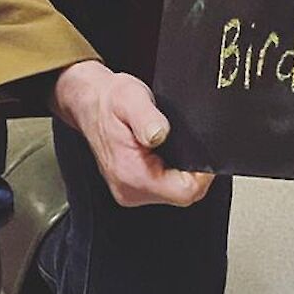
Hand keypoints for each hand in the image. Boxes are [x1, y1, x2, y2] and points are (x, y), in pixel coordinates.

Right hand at [51, 61, 213, 207]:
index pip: (185, 192)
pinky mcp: (133, 187)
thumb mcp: (131, 98)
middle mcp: (129, 190)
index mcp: (131, 174)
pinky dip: (172, 172)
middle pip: (183, 195)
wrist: (89, 102)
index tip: (204, 153)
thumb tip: (159, 134)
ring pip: (176, 192)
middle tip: (189, 144)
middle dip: (194, 172)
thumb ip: (147, 118)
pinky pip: (165, 187)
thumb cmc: (109, 100)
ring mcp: (130, 191)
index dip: (202, 175)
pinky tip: (168, 153)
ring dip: (183, 172)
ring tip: (175, 146)